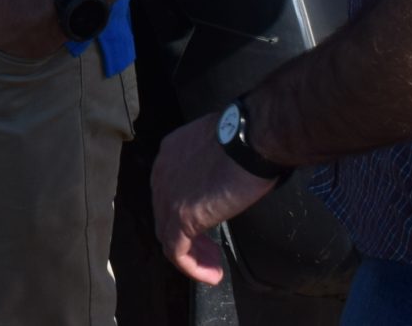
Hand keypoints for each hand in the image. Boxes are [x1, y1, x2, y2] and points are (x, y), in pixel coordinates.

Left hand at [151, 110, 280, 284]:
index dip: (186, 212)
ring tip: (212, 268)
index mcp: (170, 153)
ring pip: (168, 236)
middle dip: (188, 237)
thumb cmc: (246, 137)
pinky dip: (192, 266)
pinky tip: (212, 274)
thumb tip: (224, 178)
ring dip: (191, 256)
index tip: (207, 225)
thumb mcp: (219, 148)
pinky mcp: (180, 215)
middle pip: (165, 215)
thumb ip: (211, 165)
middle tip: (211, 252)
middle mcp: (161, 173)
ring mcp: (168, 195)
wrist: (250, 138)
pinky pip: (176, 251)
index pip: (169, 191)